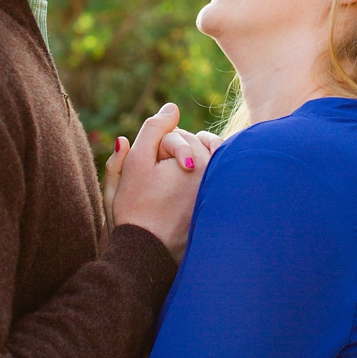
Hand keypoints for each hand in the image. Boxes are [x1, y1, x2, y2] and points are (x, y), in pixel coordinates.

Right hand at [107, 103, 212, 262]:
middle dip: (172, 154)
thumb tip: (172, 107)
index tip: (148, 168)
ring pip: (205, 159)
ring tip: (171, 179)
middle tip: (156, 177)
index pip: (175, 136)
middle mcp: (215, 173)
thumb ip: (154, 129)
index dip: (154, 147)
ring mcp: (220, 189)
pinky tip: (187, 188)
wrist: (149, 250)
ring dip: (189, 161)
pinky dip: (203, 176)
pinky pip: (214, 177)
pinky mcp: (221, 204)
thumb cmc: (138, 207)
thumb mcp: (136, 163)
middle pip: (193, 146)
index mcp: (197, 160)